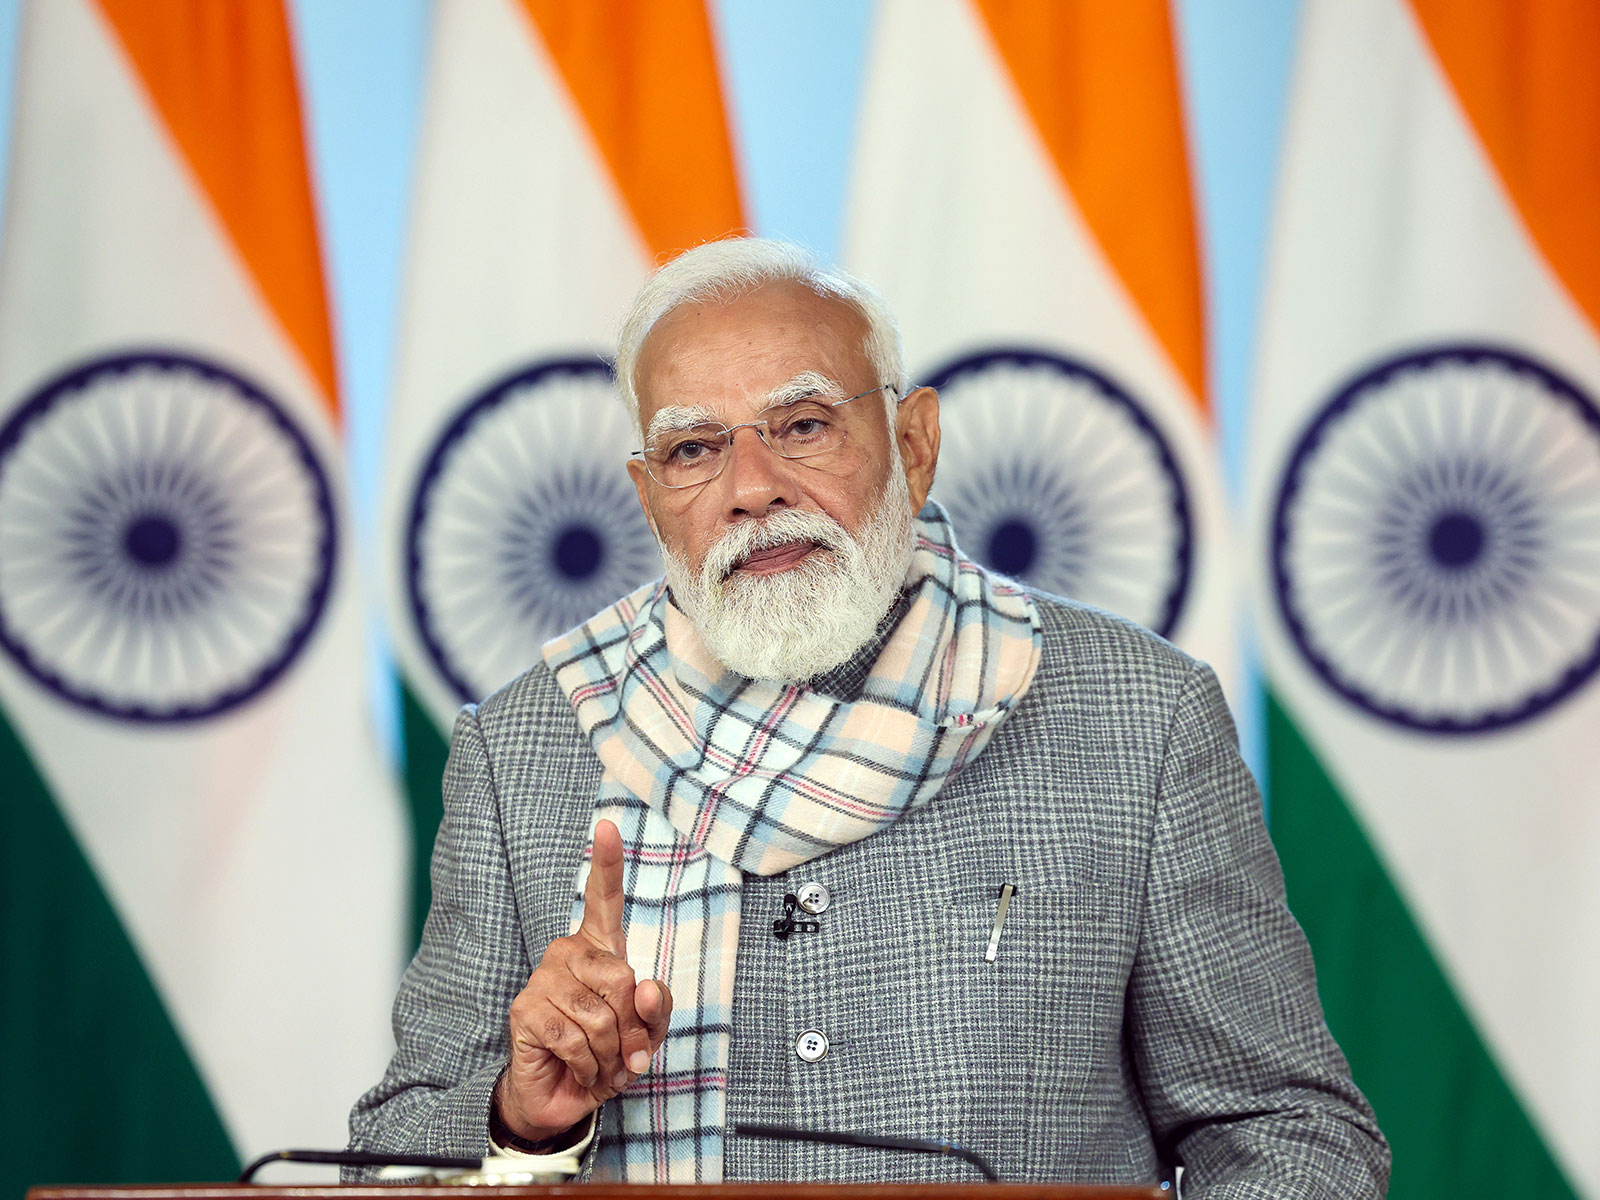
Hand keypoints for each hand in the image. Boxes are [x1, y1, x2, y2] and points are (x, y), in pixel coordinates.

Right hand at [494, 819, 672, 1141]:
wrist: (566, 1096)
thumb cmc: (609, 1053)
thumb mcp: (646, 1032)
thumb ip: (656, 1009)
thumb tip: (646, 987)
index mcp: (599, 949)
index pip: (603, 897)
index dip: (606, 861)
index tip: (607, 825)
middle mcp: (566, 954)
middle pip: (622, 978)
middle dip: (633, 1027)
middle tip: (624, 1052)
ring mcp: (542, 980)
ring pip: (599, 1015)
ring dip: (611, 1053)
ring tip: (601, 1063)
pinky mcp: (525, 1011)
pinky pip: (575, 1037)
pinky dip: (588, 1064)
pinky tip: (580, 1068)